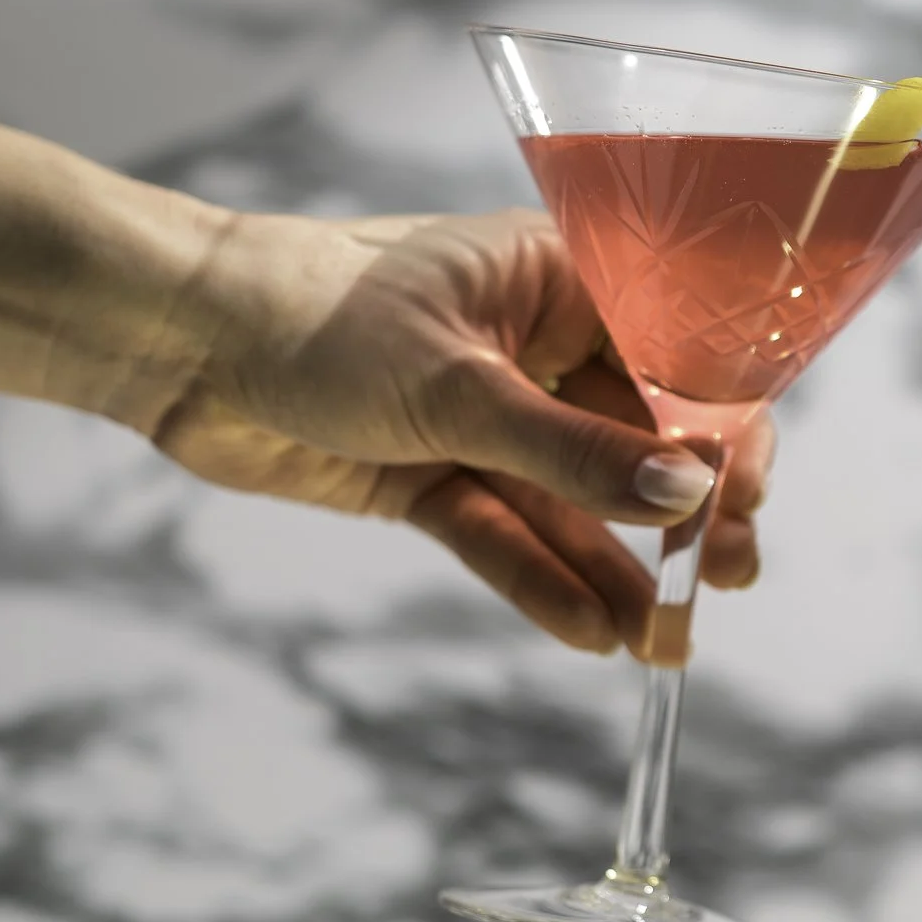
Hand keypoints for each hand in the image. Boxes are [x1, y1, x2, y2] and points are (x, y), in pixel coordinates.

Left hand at [147, 209, 770, 661]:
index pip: (675, 356)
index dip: (722, 430)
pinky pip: (505, 533)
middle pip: (636, 439)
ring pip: (572, 501)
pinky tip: (590, 633)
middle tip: (728, 580)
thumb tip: (687, 496)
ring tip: (666, 641)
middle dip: (685, 515)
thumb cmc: (316, 316)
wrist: (178, 342)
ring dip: (620, 568)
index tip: (744, 502)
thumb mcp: (458, 389)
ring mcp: (486, 416)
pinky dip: (542, 580)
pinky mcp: (434, 475)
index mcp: (560, 280)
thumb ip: (574, 453)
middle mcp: (536, 346)